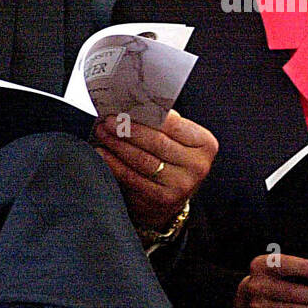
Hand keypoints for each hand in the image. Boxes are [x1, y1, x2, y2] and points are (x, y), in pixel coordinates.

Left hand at [93, 109, 217, 231]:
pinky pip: (132, 178)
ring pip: (142, 160)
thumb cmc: (173, 161)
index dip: (147, 116)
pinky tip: (103, 154)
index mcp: (205, 145)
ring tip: (103, 134)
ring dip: (118, 145)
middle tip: (109, 121)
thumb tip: (134, 107)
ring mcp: (181, 186)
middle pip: (157, 143)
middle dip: (128, 130)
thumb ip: (165, 125)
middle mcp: (197, 166)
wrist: (173, 199)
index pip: (174, 125)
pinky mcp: (161, 200)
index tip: (124, 109)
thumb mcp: (179, 141)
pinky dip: (114, 164)